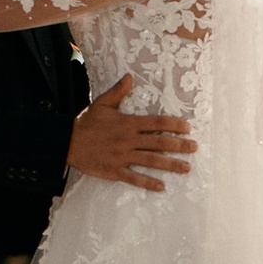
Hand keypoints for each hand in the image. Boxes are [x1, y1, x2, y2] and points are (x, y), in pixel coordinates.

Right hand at [67, 70, 195, 193]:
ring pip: (151, 161)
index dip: (173, 125)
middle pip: (158, 143)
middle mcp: (128, 140)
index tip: (187, 128)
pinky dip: (148, 183)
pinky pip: (134, 178)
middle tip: (194, 148)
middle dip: (179, 146)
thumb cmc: (86, 122)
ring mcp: (122, 156)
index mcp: (127, 123)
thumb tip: (130, 76)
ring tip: (186, 168)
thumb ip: (118, 91)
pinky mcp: (115, 170)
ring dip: (170, 165)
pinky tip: (161, 186)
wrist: (68, 142)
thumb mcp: (102, 103)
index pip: (156, 123)